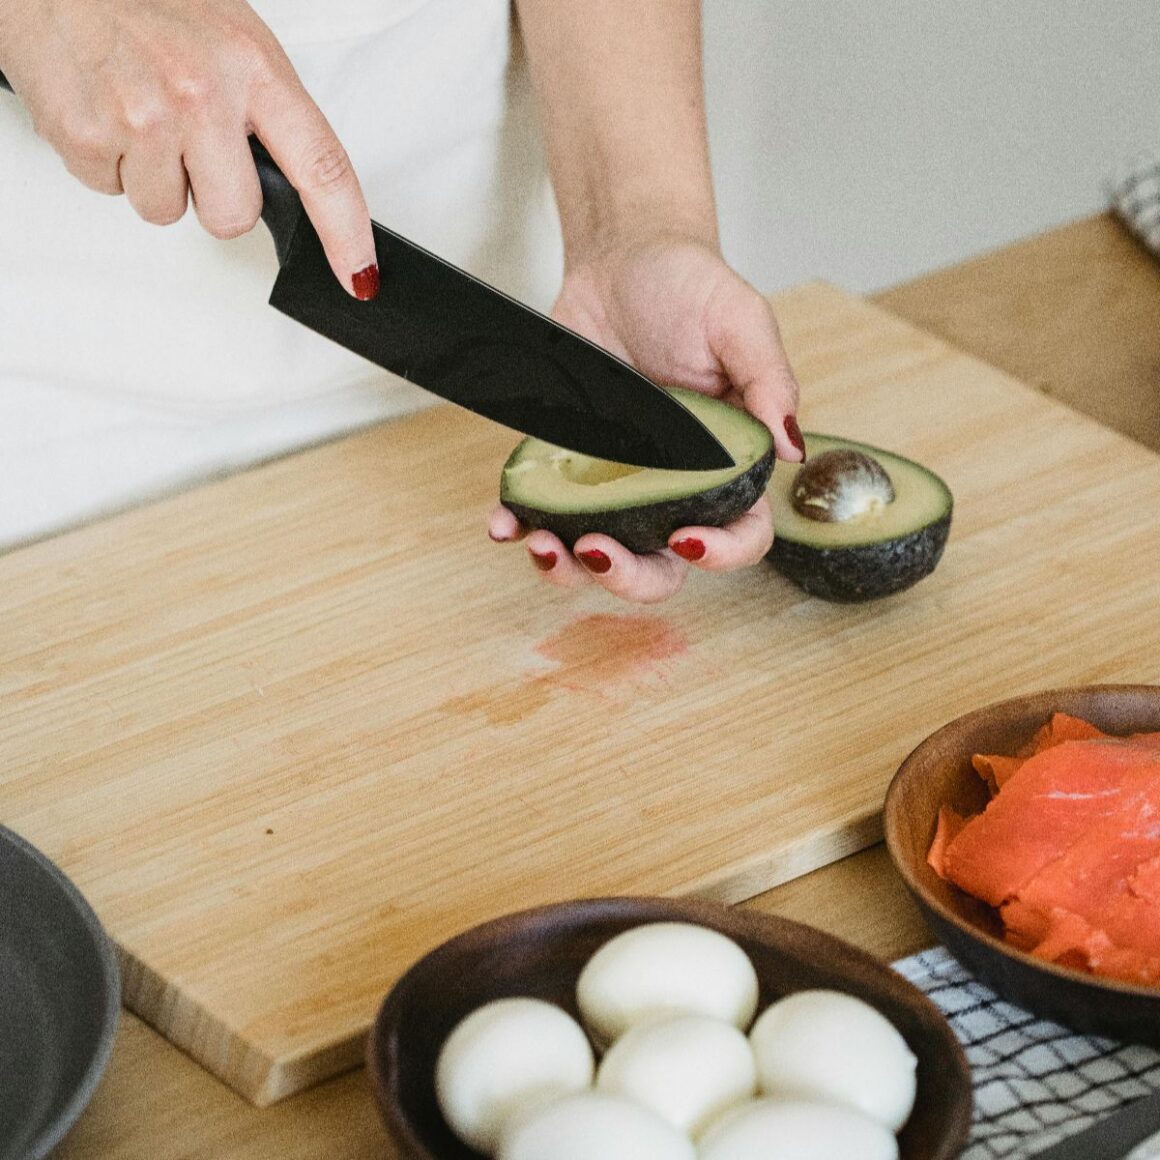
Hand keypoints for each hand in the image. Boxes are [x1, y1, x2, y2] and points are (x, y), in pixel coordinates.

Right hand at [0, 0, 377, 295]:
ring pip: (167, 212)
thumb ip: (262, 108)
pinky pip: (111, 193)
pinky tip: (101, 109)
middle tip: (185, 140)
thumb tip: (287, 178)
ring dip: (152, 177)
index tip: (359, 276)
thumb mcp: (227, 35)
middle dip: (212, 196)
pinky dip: (105, 162)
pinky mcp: (86, 136)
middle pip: (234, 217)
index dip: (346, 233)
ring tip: (134, 110)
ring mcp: (143, 118)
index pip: (322, 168)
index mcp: (253, 64)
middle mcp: (202, 92)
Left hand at [490, 232, 804, 603]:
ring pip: (598, 553)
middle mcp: (674, 487)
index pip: (741, 534)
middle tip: (598, 550)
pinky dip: (520, 524)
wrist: (621, 259)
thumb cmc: (691, 287)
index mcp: (728, 467)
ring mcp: (616, 482)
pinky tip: (503, 523)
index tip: (684, 536)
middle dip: (628, 577)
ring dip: (567, 568)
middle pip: (662, 566)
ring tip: (541, 544)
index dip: (721, 553)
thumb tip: (790, 451)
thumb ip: (769, 383)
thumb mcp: (741, 322)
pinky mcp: (566, 463)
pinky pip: (545, 509)